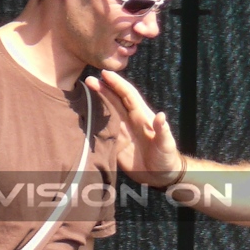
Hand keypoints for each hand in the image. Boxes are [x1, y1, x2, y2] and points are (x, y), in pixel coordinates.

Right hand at [84, 70, 184, 186]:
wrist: (162, 176)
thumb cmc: (167, 158)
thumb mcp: (167, 145)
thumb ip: (163, 131)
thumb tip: (161, 116)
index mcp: (142, 117)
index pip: (128, 95)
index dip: (118, 84)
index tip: (105, 74)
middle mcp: (130, 120)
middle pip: (114, 100)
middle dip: (103, 88)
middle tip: (88, 80)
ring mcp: (122, 131)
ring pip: (107, 112)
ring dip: (96, 102)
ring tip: (82, 93)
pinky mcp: (116, 143)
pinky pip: (103, 130)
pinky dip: (94, 122)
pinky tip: (83, 117)